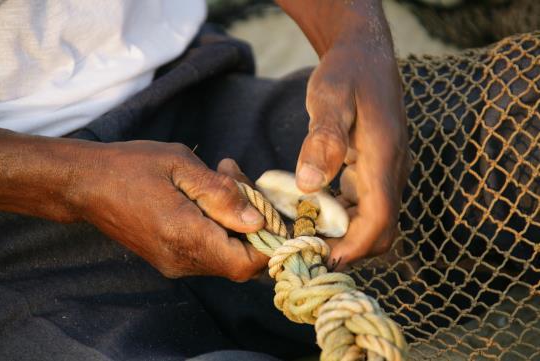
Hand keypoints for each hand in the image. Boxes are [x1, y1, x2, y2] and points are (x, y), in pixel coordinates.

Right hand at [72, 142, 266, 280]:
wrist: (85, 184)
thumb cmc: (130, 167)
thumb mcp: (180, 166)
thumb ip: (221, 194)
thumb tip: (255, 220)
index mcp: (184, 237)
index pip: (245, 263)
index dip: (268, 241)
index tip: (265, 206)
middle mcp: (181, 260)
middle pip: (240, 262)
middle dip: (254, 224)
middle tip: (239, 180)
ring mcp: (174, 264)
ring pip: (226, 256)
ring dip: (236, 222)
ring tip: (223, 179)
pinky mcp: (169, 259)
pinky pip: (209, 252)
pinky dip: (220, 227)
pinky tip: (209, 194)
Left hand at [279, 0, 409, 266]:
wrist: (366, 55)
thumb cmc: (347, 72)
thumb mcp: (329, 97)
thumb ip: (323, 139)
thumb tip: (308, 184)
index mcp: (383, 158)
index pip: (380, 219)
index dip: (355, 247)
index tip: (324, 260)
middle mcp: (390, 171)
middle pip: (380, 230)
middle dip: (349, 249)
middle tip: (308, 251)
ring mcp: (383, 172)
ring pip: (372, 221)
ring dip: (343, 236)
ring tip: (304, 236)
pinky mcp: (373, 170)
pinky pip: (362, 206)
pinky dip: (340, 218)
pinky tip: (311, 212)